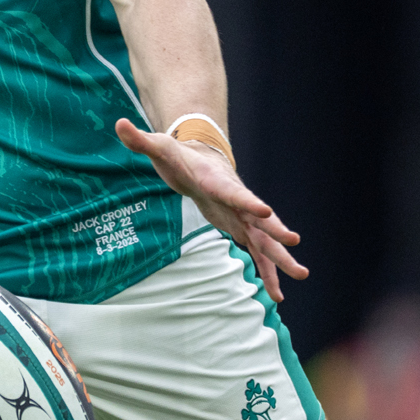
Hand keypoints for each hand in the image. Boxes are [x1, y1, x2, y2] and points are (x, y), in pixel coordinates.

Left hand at [115, 119, 307, 301]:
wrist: (199, 158)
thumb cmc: (177, 154)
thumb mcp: (158, 147)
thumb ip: (140, 140)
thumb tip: (118, 123)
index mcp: (218, 182)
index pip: (234, 193)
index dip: (249, 202)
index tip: (266, 211)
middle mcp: (236, 201)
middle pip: (259, 219)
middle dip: (276, 233)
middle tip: (294, 243)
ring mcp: (241, 217)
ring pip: (264, 241)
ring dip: (280, 259)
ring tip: (301, 275)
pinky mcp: (240, 229)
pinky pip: (257, 254)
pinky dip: (267, 273)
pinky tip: (277, 296)